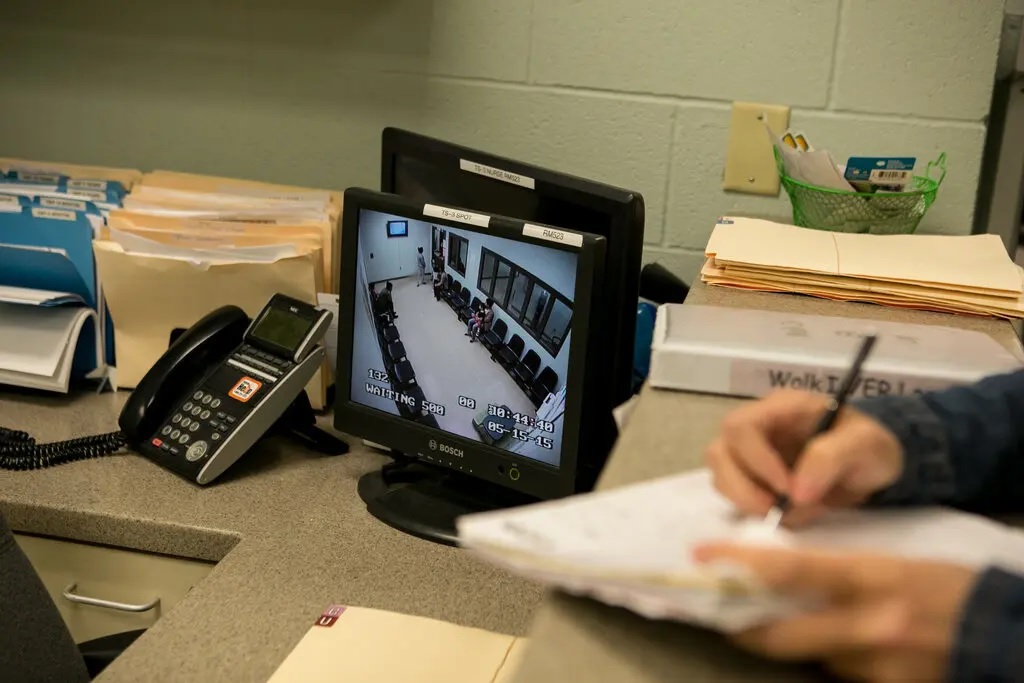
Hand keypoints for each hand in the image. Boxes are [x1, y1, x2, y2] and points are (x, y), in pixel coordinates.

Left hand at [694, 544, 978, 682]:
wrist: (1002, 634)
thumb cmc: (946, 587)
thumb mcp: (891, 563)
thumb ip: (837, 570)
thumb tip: (784, 575)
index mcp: (869, 578)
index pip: (789, 570)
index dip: (738, 564)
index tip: (700, 555)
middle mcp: (866, 626)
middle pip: (779, 635)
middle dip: (745, 628)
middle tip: (726, 617)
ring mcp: (874, 666)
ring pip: (811, 658)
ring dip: (803, 643)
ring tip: (816, 624)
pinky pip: (841, 675)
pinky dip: (837, 660)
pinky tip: (858, 648)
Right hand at [705, 390, 903, 523]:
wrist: (873, 466)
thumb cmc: (870, 447)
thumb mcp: (866, 445)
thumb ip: (831, 458)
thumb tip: (795, 492)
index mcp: (782, 407)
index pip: (742, 427)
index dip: (756, 461)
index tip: (788, 490)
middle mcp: (758, 427)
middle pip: (720, 452)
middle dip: (744, 488)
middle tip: (777, 510)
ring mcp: (750, 453)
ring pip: (720, 475)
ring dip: (745, 500)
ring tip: (786, 512)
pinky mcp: (751, 478)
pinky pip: (733, 494)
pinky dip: (754, 510)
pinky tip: (788, 514)